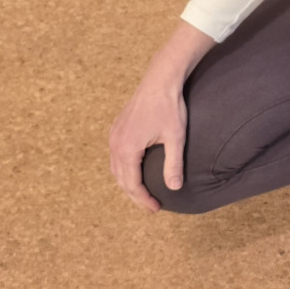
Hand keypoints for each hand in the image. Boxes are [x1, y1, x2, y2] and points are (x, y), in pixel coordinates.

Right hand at [108, 61, 187, 212]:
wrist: (160, 79)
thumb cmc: (170, 107)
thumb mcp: (175, 137)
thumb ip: (174, 164)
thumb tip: (174, 188)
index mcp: (127, 148)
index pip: (132, 184)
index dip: (143, 199)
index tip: (156, 208)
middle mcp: (115, 143)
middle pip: (121, 179)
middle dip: (135, 195)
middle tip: (151, 206)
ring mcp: (114, 135)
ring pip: (116, 168)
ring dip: (128, 183)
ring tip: (143, 194)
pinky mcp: (117, 128)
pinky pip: (116, 155)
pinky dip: (124, 169)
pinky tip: (136, 172)